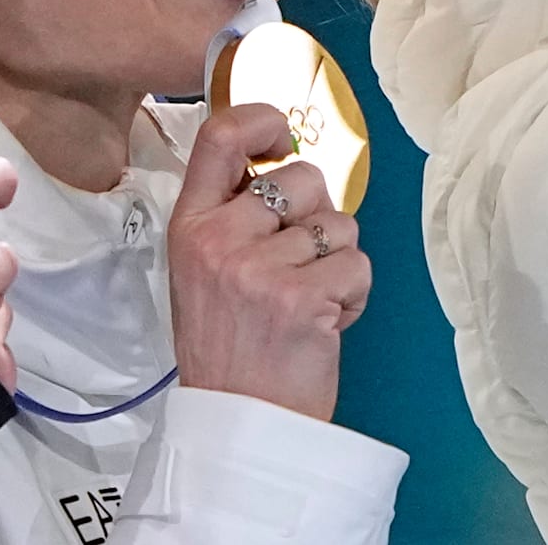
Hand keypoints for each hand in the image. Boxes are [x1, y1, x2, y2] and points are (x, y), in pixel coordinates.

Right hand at [167, 103, 372, 421]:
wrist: (237, 427)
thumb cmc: (229, 348)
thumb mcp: (202, 271)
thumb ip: (232, 217)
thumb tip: (285, 166)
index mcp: (189, 226)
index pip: (219, 137)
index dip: (262, 120)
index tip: (283, 139)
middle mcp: (219, 240)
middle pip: (303, 177)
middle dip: (318, 215)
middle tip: (298, 264)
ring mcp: (260, 269)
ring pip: (340, 224)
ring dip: (338, 261)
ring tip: (309, 300)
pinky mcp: (303, 298)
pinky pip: (357, 264)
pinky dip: (354, 294)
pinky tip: (325, 322)